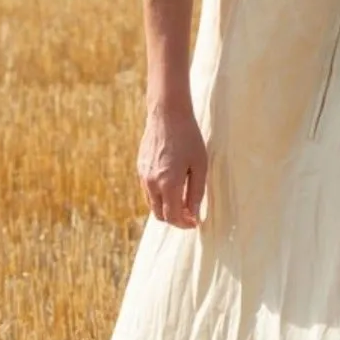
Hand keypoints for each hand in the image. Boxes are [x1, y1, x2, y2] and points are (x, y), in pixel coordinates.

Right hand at [137, 98, 207, 227]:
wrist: (167, 115)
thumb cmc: (189, 138)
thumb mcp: (200, 166)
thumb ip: (196, 193)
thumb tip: (194, 216)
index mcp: (168, 183)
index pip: (173, 216)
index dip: (184, 224)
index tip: (195, 223)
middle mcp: (152, 183)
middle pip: (159, 215)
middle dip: (175, 219)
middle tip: (190, 215)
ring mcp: (143, 175)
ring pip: (152, 204)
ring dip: (166, 208)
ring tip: (183, 200)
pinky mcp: (140, 168)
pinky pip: (148, 190)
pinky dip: (159, 195)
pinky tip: (172, 185)